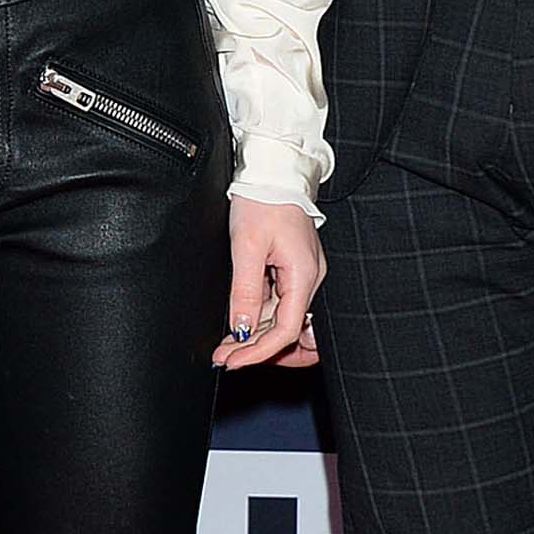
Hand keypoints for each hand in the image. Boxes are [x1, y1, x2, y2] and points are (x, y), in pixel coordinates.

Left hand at [215, 199, 323, 370]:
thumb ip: (244, 291)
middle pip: (286, 330)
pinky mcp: (291, 269)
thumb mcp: (246, 247)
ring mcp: (302, 275)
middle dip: (256, 349)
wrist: (273, 172)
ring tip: (224, 346)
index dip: (260, 352)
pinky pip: (277, 303)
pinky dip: (256, 317)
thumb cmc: (263, 201)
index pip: (287, 331)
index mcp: (304, 276)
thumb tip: (240, 328)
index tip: (233, 361)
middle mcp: (309, 279)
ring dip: (253, 336)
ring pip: (279, 319)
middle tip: (224, 358)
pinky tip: (237, 325)